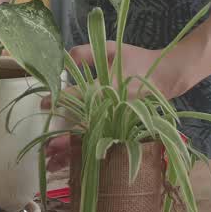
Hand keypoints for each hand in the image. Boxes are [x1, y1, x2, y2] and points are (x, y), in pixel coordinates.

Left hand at [39, 41, 182, 172]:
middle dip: (65, 139)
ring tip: (54, 162)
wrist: (167, 74)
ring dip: (75, 152)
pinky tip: (74, 162)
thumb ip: (85, 53)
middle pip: (84, 127)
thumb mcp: (111, 49)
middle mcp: (114, 107)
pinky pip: (104, 142)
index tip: (43, 104)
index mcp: (108, 86)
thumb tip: (64, 61)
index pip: (78, 96)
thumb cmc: (137, 60)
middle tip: (47, 147)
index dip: (58, 100)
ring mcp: (122, 119)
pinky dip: (89, 152)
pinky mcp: (127, 126)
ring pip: (94, 140)